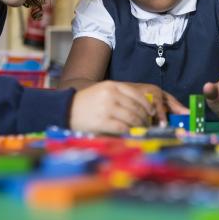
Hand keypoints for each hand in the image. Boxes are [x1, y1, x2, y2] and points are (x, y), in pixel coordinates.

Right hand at [69, 81, 186, 133]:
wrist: (67, 109)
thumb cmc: (87, 102)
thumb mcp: (103, 92)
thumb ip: (119, 96)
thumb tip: (141, 107)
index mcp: (111, 86)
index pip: (136, 94)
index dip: (147, 104)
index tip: (151, 112)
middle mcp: (110, 95)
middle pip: (136, 107)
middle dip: (144, 117)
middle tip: (147, 124)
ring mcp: (106, 108)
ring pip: (132, 118)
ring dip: (139, 125)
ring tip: (141, 129)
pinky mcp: (102, 121)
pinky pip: (123, 127)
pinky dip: (130, 131)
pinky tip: (131, 133)